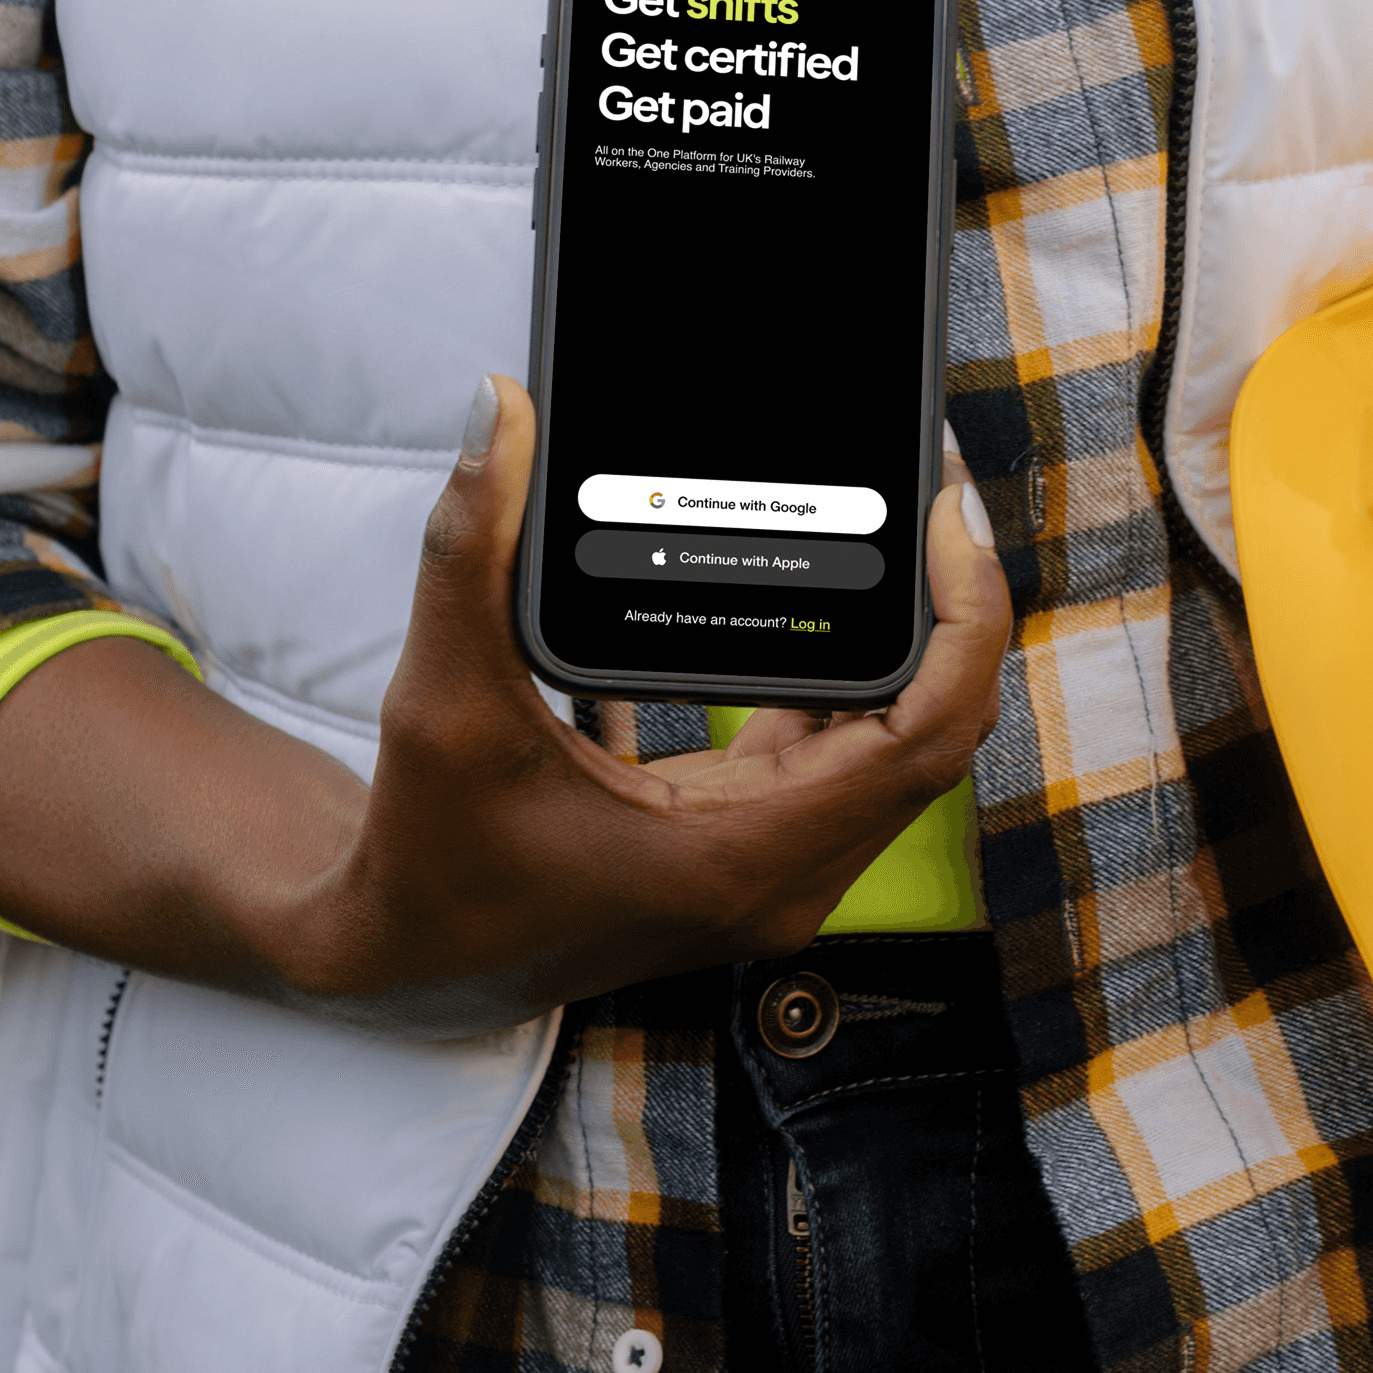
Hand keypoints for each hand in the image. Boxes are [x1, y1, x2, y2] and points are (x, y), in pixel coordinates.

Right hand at [279, 374, 1012, 1029]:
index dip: (965, 620)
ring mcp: (772, 875)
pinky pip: (845, 760)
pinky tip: (828, 603)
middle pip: (933, 733)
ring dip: (911, 648)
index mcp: (737, 856)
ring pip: (896, 750)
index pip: (926, 735)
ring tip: (904, 532)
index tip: (949, 519)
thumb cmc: (426, 854)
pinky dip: (852, 684)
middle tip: (935, 495)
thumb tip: (496, 411)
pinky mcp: (749, 852)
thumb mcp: (441, 695)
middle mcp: (778, 880)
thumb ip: (471, 548)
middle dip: (953, 612)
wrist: (407, 961)